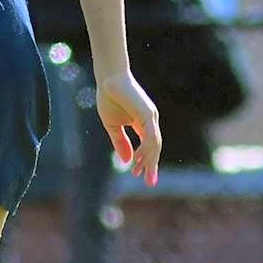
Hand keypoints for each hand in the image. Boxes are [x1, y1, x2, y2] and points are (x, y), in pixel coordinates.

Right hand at [95, 67, 161, 185]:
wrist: (108, 79)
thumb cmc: (109, 98)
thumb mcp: (112, 125)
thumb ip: (120, 142)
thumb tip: (127, 161)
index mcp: (142, 124)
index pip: (148, 147)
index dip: (145, 162)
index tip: (140, 176)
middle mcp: (150, 122)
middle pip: (154, 148)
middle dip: (150, 166)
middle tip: (149, 182)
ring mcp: (151, 117)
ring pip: (154, 144)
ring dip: (148, 160)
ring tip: (140, 173)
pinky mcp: (148, 114)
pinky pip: (150, 136)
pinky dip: (145, 149)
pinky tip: (138, 159)